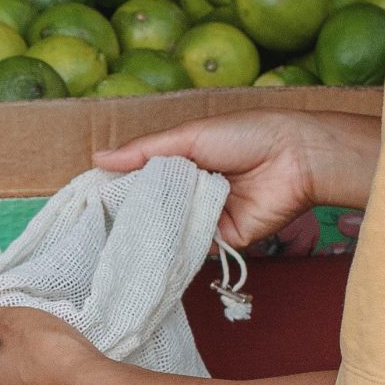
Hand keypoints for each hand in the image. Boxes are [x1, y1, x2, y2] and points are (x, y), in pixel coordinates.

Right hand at [96, 111, 380, 249]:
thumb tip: (98, 158)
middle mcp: (191, 192)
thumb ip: (145, 151)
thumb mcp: (189, 137)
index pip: (142, 180)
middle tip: (97, 225)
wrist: (295, 159)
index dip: (119, 188)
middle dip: (133, 214)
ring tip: (120, 238)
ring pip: (170, 231)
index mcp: (182, 163)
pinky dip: (178, 246)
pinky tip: (154, 248)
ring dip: (154, 231)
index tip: (90, 199)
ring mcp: (206, 218)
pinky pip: (193, 248)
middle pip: (154, 208)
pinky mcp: (222, 241)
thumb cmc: (246, 136)